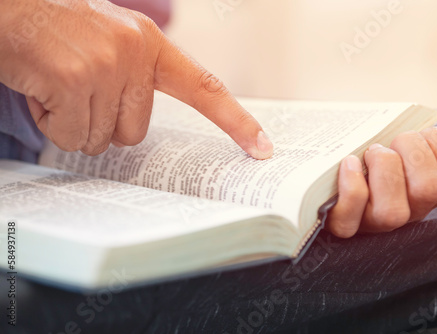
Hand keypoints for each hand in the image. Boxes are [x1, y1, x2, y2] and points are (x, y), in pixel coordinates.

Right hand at [0, 0, 272, 158]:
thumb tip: (136, 130)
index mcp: (150, 44)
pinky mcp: (73, 79)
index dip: (236, 121)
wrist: (8, 3)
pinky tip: (41, 90)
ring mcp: (105, 65)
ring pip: (101, 139)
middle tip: (78, 92)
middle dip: (103, 124)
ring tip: (56, 87)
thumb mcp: (112, 41)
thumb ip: (137, 79)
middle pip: (136, 132)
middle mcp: (135, 52)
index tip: (262, 147)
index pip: (204, 87)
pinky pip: (70, 135)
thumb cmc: (59, 29)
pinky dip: (51, 123)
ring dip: (74, 124)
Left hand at [328, 127, 436, 237]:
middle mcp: (406, 212)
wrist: (331, 171)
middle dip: (412, 152)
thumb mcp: (409, 150)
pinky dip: (352, 185)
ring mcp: (373, 223)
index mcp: (427, 192)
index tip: (422, 133)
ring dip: (384, 169)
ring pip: (392, 212)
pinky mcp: (343, 225)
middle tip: (392, 142)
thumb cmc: (375, 158)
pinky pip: (350, 216)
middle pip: (428, 190)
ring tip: (371, 152)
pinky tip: (349, 162)